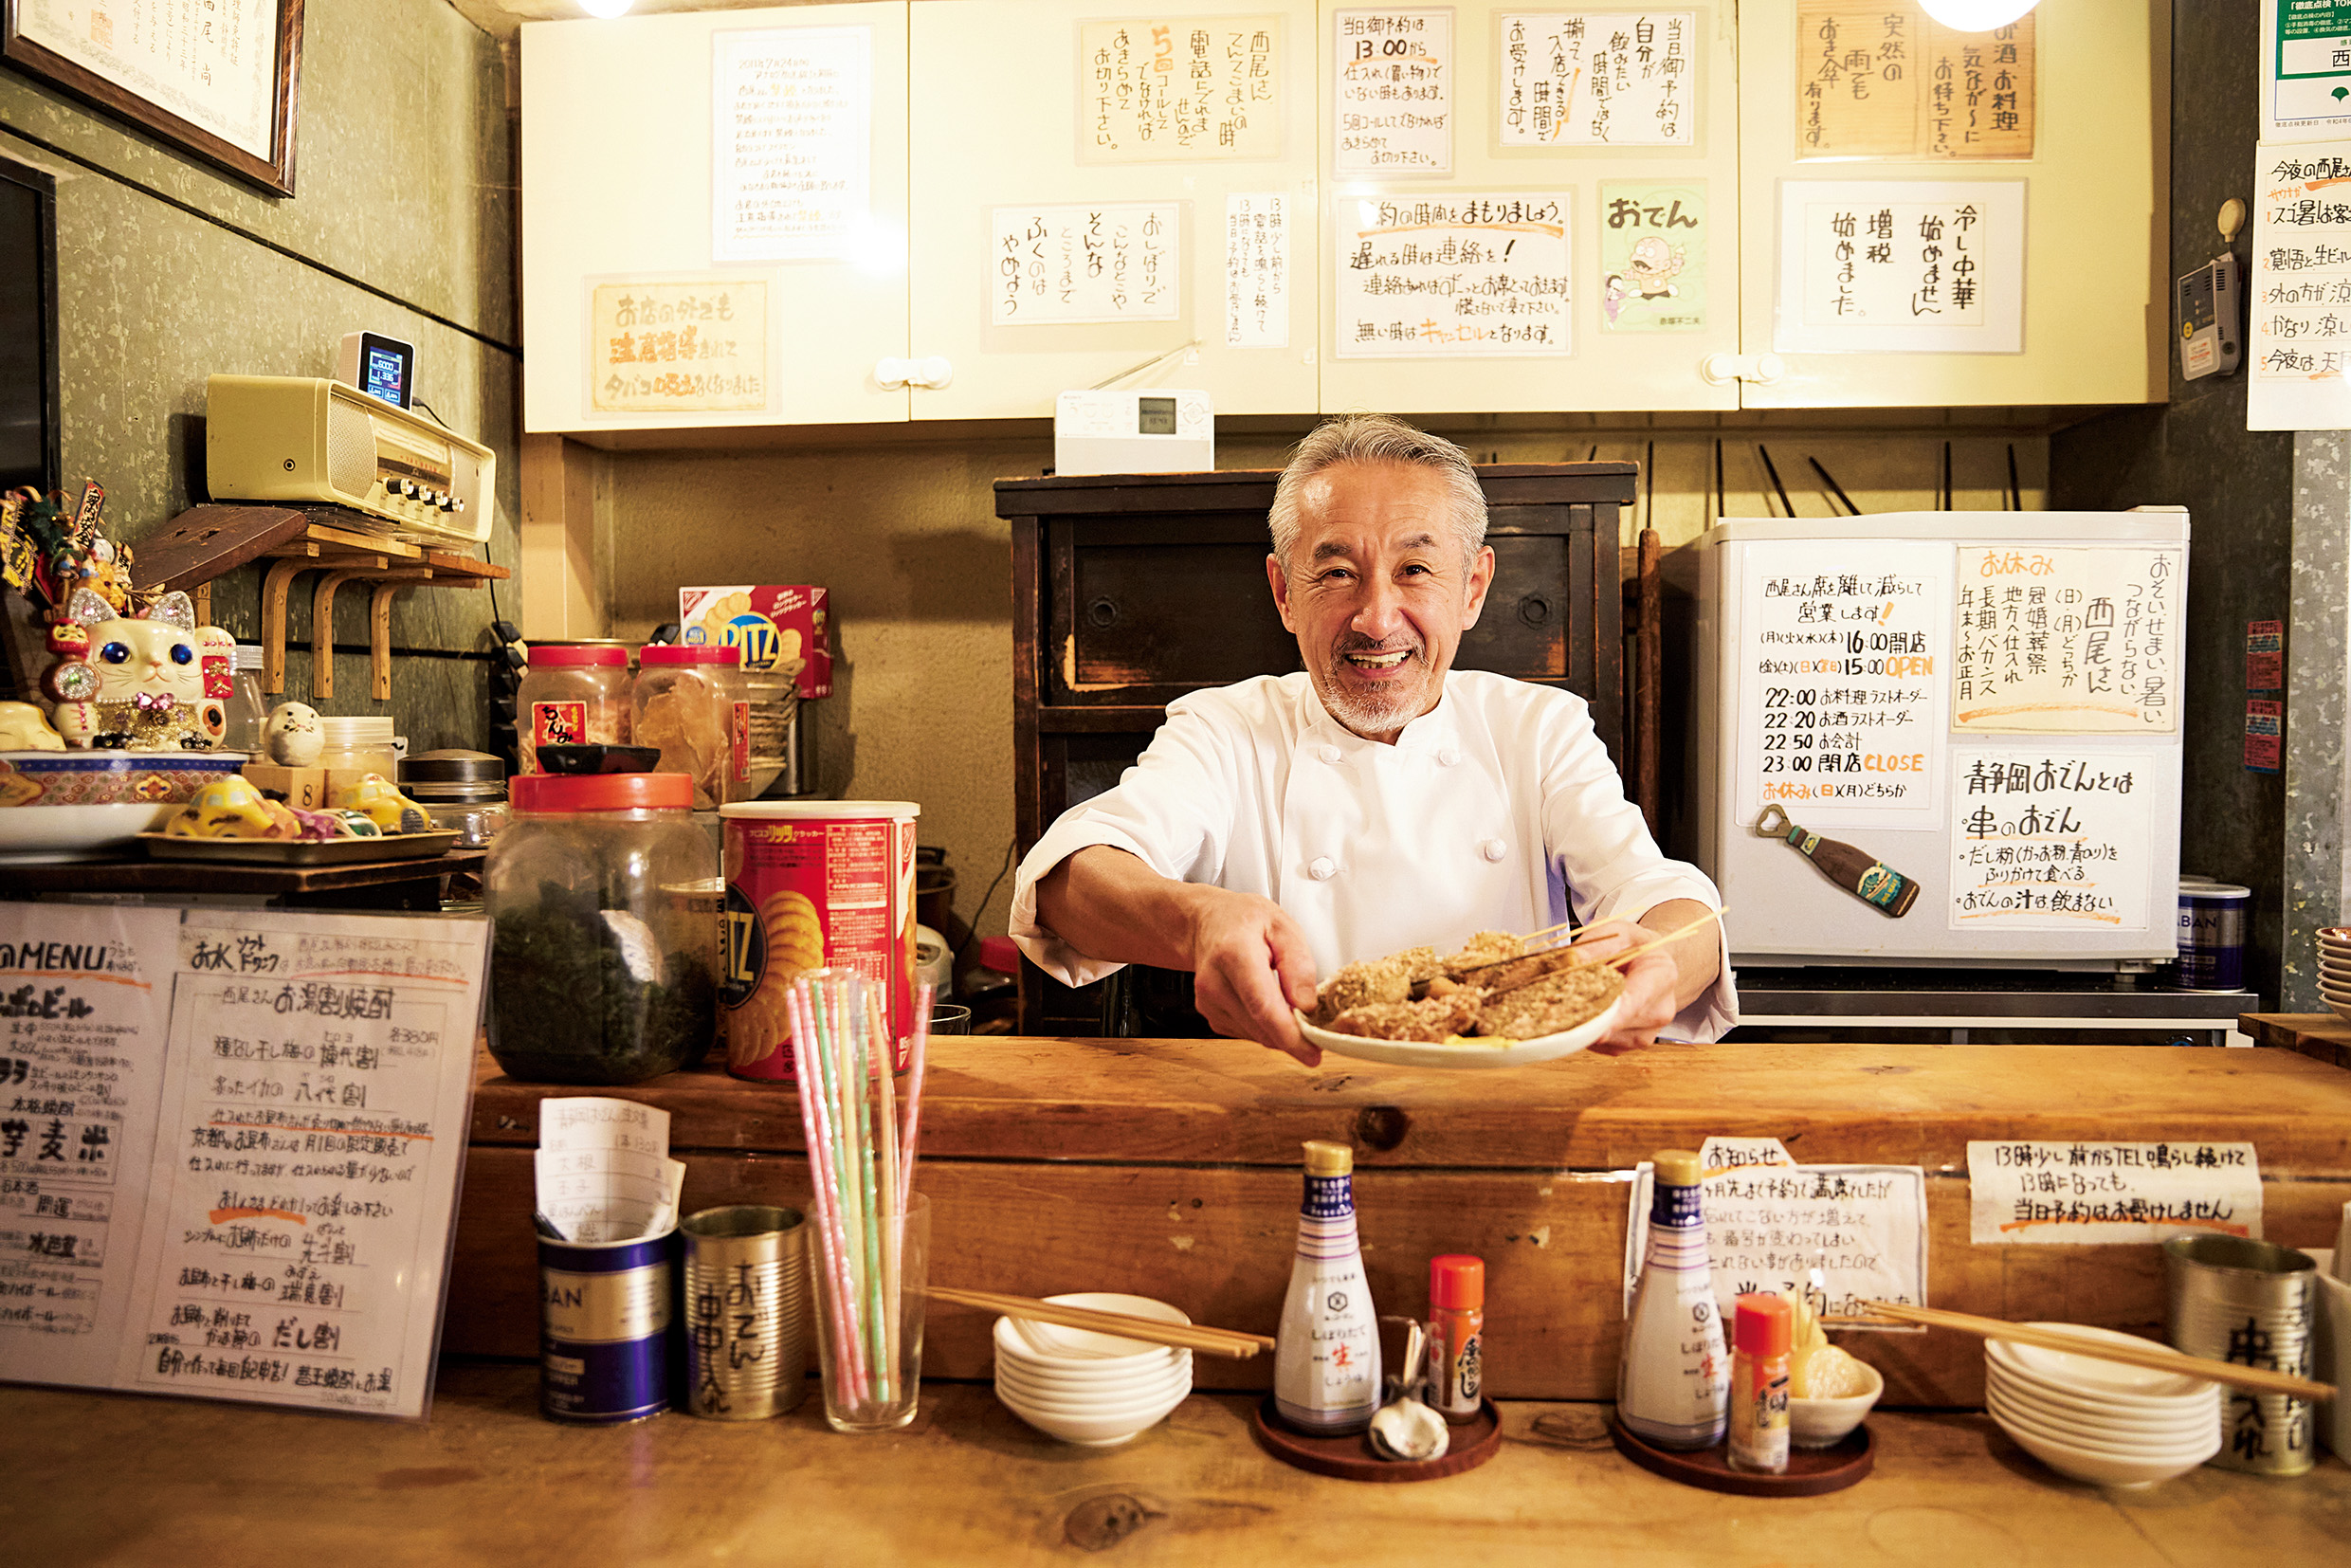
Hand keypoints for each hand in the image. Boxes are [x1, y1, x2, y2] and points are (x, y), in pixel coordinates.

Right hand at [1186, 890, 1322, 1066]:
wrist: (1208, 922)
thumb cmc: (1246, 921)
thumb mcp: (1283, 926)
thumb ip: (1298, 964)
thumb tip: (1306, 1006)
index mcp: (1234, 954)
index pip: (1263, 1006)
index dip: (1290, 1036)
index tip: (1313, 1053)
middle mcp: (1214, 982)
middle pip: (1260, 1027)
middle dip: (1293, 1036)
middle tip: (1315, 1026)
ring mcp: (1208, 1001)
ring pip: (1256, 1035)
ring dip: (1279, 1029)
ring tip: (1286, 998)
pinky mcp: (1210, 1014)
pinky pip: (1247, 1033)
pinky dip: (1265, 1025)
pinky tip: (1266, 1001)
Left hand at [1565, 920, 1678, 1055]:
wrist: (1650, 962)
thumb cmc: (1634, 947)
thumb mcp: (1616, 932)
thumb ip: (1592, 946)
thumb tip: (1568, 962)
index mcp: (1661, 977)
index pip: (1635, 1002)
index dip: (1610, 1016)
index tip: (1589, 1023)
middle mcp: (1658, 1010)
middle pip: (1615, 1025)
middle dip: (1583, 1015)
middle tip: (1554, 1001)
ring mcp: (1646, 1033)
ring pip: (1604, 1039)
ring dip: (1583, 1023)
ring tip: (1574, 999)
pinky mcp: (1629, 1045)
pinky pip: (1601, 1046)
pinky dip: (1587, 1032)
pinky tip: (1584, 1012)